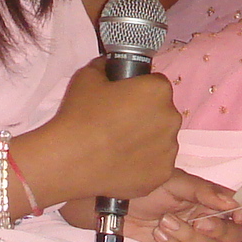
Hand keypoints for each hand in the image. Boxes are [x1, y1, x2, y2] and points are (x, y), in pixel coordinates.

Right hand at [26, 58, 179, 204]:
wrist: (69, 159)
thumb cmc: (80, 114)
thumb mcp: (88, 76)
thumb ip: (106, 66)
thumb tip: (109, 66)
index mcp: (158, 90)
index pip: (156, 85)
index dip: (140, 91)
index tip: (124, 100)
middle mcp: (171, 117)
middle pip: (162, 113)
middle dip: (146, 116)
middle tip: (119, 124)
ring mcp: (169, 149)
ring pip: (161, 140)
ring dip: (147, 140)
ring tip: (118, 147)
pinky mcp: (161, 175)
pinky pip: (157, 165)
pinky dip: (144, 165)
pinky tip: (123, 165)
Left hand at [60, 170, 241, 241]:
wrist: (112, 202)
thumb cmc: (144, 183)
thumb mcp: (175, 181)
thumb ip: (204, 191)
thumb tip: (232, 202)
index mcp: (212, 198)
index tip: (234, 213)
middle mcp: (208, 217)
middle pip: (234, 236)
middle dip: (217, 230)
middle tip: (197, 220)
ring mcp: (193, 236)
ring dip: (190, 238)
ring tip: (166, 222)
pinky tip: (158, 232)